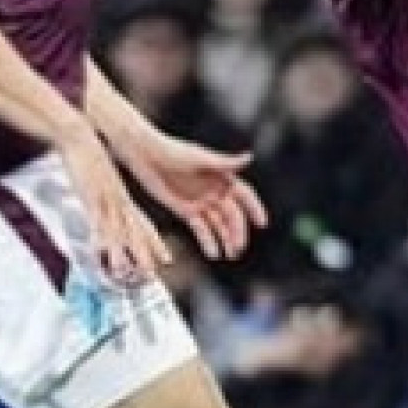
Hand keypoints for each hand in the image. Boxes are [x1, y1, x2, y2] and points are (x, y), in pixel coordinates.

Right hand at [57, 127, 167, 287]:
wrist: (82, 137)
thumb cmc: (89, 159)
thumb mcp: (103, 182)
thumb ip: (108, 199)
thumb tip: (107, 212)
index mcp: (122, 198)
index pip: (143, 224)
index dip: (154, 242)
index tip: (165, 259)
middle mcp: (118, 200)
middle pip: (135, 230)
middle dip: (145, 252)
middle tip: (154, 271)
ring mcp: (106, 199)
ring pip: (118, 229)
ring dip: (122, 251)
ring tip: (127, 271)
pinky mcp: (91, 196)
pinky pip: (97, 219)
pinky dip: (100, 235)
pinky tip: (100, 249)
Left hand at [122, 130, 267, 263]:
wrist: (145, 156)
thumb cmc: (174, 151)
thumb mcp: (200, 159)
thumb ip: (224, 163)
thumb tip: (249, 158)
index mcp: (223, 177)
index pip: (245, 196)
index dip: (254, 209)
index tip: (262, 224)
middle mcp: (216, 192)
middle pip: (232, 216)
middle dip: (237, 232)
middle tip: (239, 248)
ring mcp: (201, 203)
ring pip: (218, 225)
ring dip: (226, 240)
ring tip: (231, 256)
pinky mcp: (185, 211)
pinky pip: (200, 229)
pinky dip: (208, 241)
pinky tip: (213, 254)